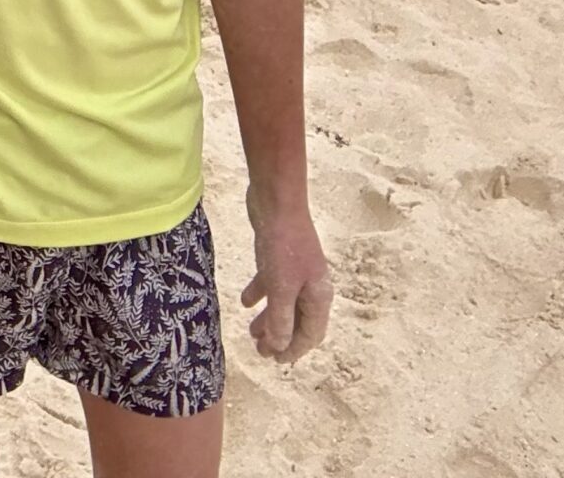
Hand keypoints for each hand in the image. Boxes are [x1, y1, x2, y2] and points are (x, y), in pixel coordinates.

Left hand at [240, 189, 332, 362]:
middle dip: (281, 337)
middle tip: (261, 352)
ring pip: (283, 303)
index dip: (295, 350)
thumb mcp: (281, 287)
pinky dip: (259, 294)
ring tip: (251, 333)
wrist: (276, 201)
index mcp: (318, 296)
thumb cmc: (283, 245)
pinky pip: (271, 284)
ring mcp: (295, 271)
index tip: (276, 361)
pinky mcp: (278, 257)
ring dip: (269, 319)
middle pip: (298, 320)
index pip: (311, 334)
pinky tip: (244, 302)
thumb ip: (280, 319)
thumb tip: (279, 347)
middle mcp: (310, 286)